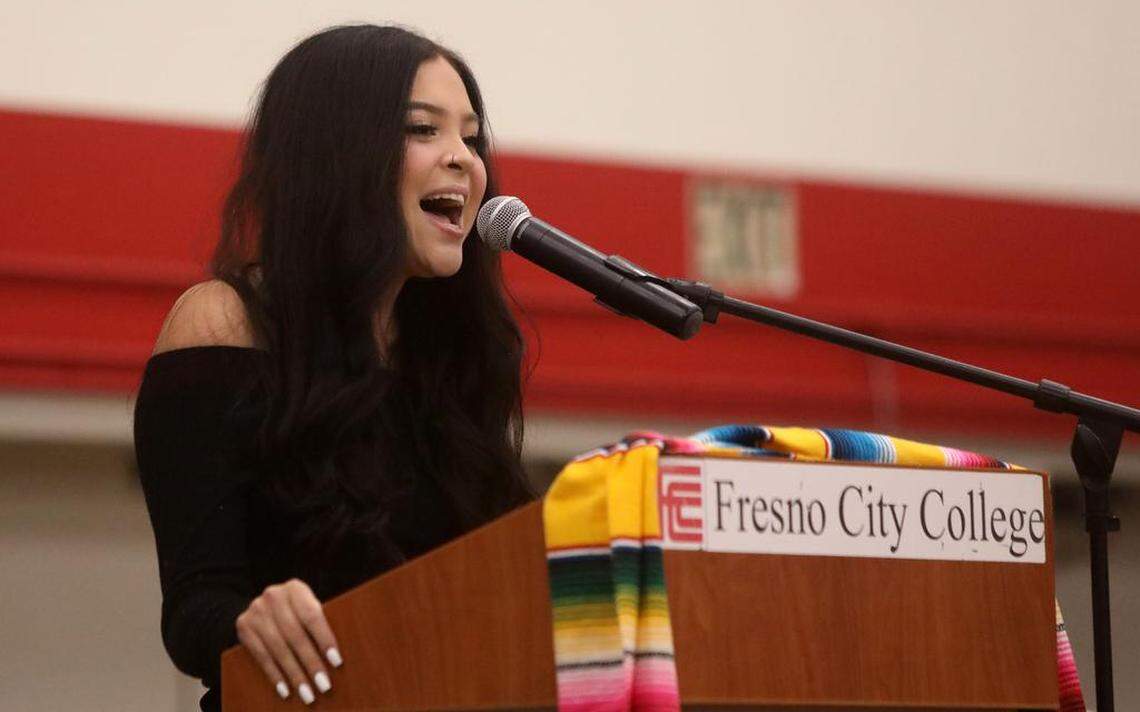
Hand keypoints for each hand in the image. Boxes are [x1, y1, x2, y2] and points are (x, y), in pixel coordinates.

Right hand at [235, 578, 342, 704]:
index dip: (324, 639)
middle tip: (323, 685)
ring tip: (307, 693)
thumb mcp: (308, 608)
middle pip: (295, 635)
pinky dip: (275, 675)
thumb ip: (320, 624)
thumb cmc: (297, 611)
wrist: (263, 605)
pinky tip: (285, 689)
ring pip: (278, 648)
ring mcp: (256, 610)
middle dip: (311, 663)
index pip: (312, 616)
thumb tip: (336, 657)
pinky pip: (261, 656)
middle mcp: (274, 596)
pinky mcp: (243, 625)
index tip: (337, 661)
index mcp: (295, 588)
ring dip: (294, 674)